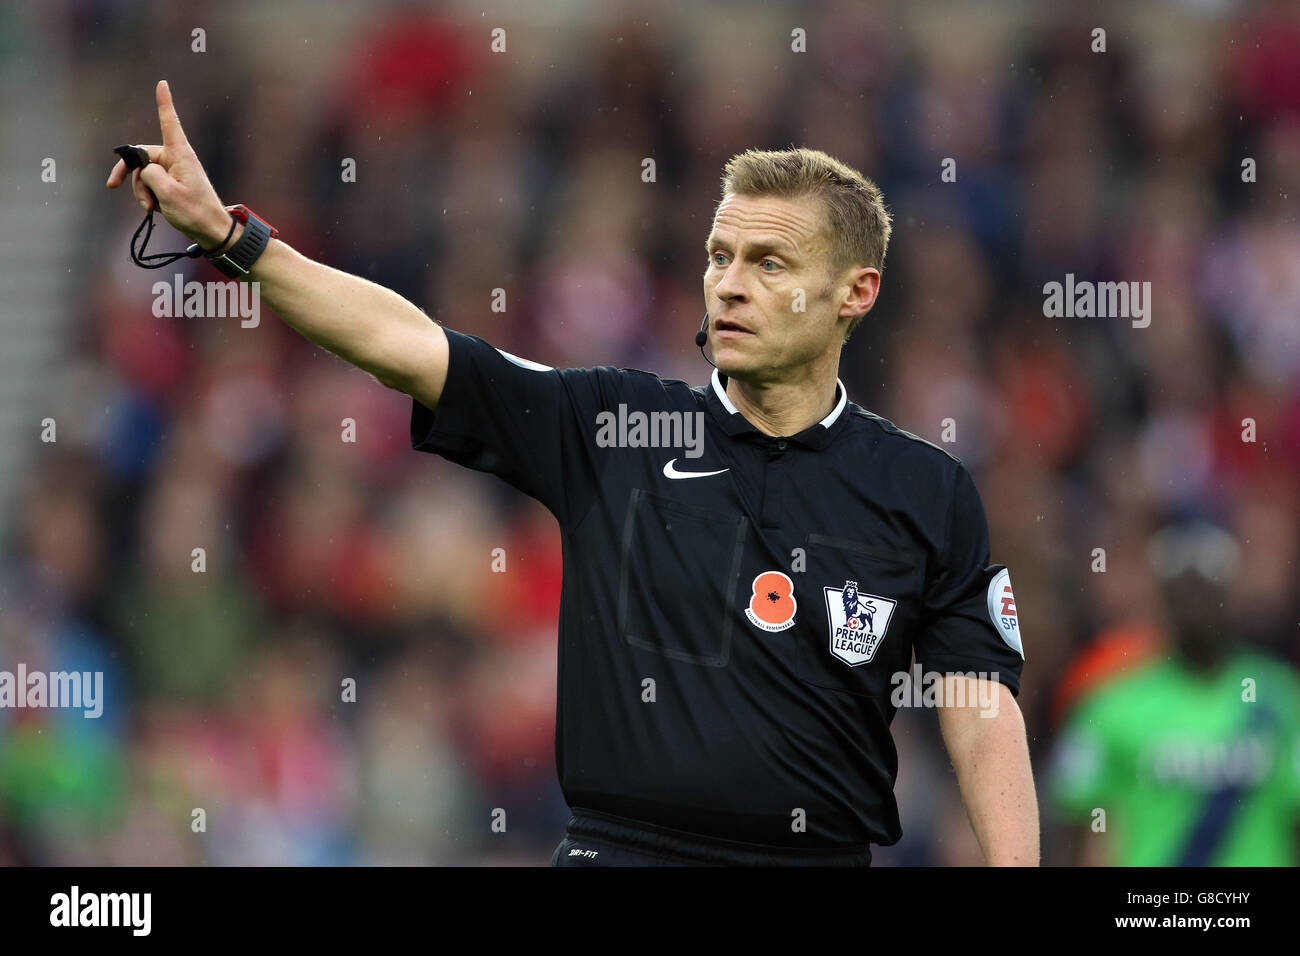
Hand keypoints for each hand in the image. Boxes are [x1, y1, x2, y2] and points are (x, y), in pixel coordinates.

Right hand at [105, 80, 236, 249]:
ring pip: (142, 174)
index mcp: (180, 154)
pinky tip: (155, 208)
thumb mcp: (167, 193)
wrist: (211, 231)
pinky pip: (149, 184)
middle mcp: (176, 158)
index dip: (164, 103)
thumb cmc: (195, 212)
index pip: (169, 123)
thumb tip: (144, 169)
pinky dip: (147, 196)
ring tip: (150, 207)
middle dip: (129, 175)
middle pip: (141, 156)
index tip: (162, 83)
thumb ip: (149, 175)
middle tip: (112, 186)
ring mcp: (173, 172)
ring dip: (140, 191)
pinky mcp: (170, 183)